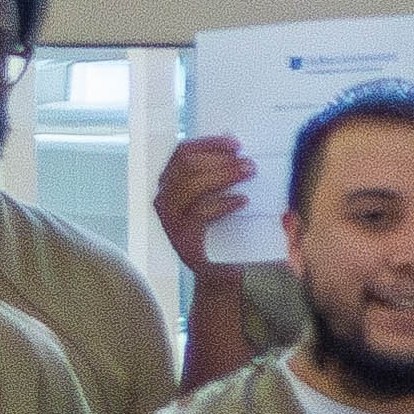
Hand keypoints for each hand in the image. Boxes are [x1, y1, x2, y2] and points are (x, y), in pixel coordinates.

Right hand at [151, 131, 257, 273]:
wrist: (220, 270)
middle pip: (186, 166)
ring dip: (223, 176)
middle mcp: (164, 198)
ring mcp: (170, 220)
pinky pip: (200, 212)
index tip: (235, 144)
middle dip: (220, 160)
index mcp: (171, 183)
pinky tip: (242, 200)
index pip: (182, 153)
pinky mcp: (182, 238)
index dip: (208, 144)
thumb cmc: (222, 228)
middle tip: (248, 163)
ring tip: (248, 174)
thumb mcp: (220, 196)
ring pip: (191, 185)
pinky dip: (224, 203)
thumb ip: (220, 174)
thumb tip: (237, 151)